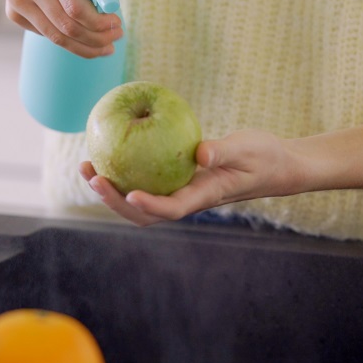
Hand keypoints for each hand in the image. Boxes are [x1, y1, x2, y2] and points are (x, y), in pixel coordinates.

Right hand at [0, 0, 130, 58]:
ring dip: (85, 47)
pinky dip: (68, 40)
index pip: (75, 6)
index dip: (99, 22)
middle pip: (66, 26)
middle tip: (116, 37)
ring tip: (106, 46)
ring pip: (56, 37)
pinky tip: (83, 34)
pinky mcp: (13, 11)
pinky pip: (46, 34)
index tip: (117, 24)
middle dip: (96, 38)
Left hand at [79, 130, 305, 225]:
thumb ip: (225, 150)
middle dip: (114, 200)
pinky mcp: (177, 180)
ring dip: (111, 190)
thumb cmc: (264, 156)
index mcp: (204, 196)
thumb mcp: (249, 149)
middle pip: (144, 213)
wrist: (274, 165)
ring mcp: (180, 192)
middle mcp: (187, 199)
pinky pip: (145, 181)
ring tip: (87, 166)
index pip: (171, 208)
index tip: (128, 193)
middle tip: (93, 175)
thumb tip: (199, 153)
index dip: (148, 205)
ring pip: (138, 201)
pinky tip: (107, 151)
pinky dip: (123, 173)